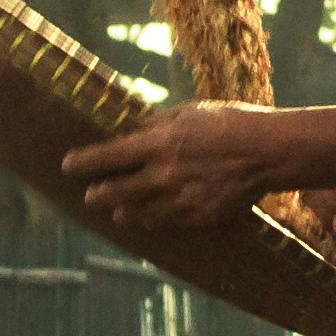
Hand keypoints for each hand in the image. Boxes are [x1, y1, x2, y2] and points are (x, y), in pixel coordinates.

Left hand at [61, 103, 282, 232]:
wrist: (268, 153)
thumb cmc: (229, 123)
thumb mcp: (189, 112)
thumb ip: (156, 125)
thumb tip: (131, 132)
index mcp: (158, 143)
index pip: (105, 157)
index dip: (81, 163)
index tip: (67, 166)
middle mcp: (163, 175)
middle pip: (112, 193)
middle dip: (96, 195)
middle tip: (91, 194)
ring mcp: (180, 200)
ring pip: (135, 215)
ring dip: (123, 210)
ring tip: (118, 208)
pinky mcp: (197, 218)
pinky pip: (166, 222)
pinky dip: (157, 217)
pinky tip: (156, 211)